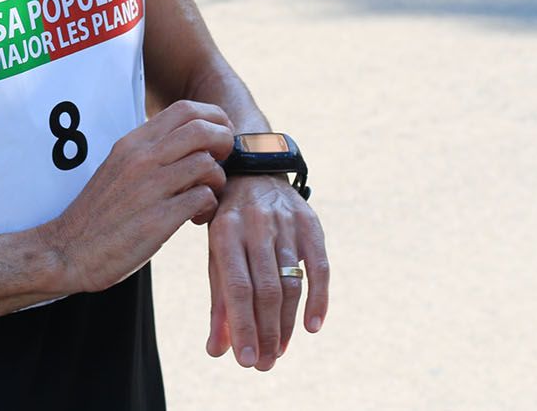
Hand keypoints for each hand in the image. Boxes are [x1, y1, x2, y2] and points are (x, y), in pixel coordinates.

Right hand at [39, 100, 232, 294]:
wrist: (67, 250)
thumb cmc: (99, 213)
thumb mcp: (119, 168)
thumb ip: (150, 154)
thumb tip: (187, 144)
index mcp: (132, 143)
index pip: (184, 109)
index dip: (213, 118)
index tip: (219, 136)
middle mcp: (141, 158)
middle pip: (202, 129)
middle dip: (224, 143)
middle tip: (222, 163)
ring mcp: (150, 187)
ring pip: (207, 163)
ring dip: (217, 181)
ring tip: (206, 197)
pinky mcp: (159, 219)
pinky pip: (203, 198)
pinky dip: (209, 207)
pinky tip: (195, 217)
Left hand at [205, 172, 327, 370]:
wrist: (254, 172)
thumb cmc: (230, 225)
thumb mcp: (217, 255)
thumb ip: (219, 302)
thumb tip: (217, 351)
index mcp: (225, 232)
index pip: (238, 288)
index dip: (244, 326)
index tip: (247, 361)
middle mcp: (256, 225)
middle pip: (267, 290)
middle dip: (267, 332)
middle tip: (266, 364)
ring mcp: (286, 223)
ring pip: (292, 283)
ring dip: (288, 324)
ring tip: (280, 351)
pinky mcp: (311, 223)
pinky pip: (320, 268)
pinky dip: (319, 300)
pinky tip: (312, 326)